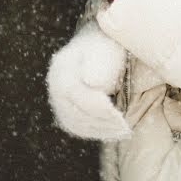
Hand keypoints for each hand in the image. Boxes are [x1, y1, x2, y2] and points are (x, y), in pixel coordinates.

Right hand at [47, 23, 130, 140]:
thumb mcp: (105, 49)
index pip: (79, 96)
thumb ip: (99, 64)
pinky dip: (97, 131)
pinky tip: (114, 130)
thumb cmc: (104, 48)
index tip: (120, 116)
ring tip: (123, 130)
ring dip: (102, 130)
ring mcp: (58, 100)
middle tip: (126, 127)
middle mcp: (55, 86)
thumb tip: (92, 82)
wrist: (95, 49)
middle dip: (103, 122)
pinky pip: (78, 127)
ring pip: (77, 124)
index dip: (100, 108)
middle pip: (77, 112)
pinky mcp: (65, 111)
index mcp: (62, 69)